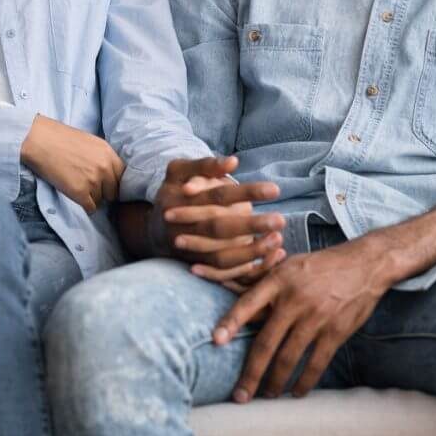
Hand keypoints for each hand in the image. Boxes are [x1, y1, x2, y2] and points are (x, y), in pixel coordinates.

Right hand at [21, 114, 124, 213]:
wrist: (39, 141)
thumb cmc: (61, 138)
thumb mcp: (91, 142)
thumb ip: (103, 157)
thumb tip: (110, 173)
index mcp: (109, 154)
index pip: (123, 177)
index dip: (114, 182)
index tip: (106, 184)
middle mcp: (105, 168)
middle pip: (114, 192)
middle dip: (104, 192)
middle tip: (89, 187)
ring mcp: (93, 181)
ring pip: (101, 200)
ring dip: (91, 197)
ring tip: (76, 185)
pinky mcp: (80, 192)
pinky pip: (90, 208)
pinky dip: (84, 205)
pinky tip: (75, 195)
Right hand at [152, 156, 285, 284]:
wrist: (155, 227)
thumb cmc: (175, 191)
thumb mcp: (180, 171)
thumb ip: (205, 165)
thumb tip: (233, 162)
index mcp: (179, 200)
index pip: (216, 195)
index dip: (245, 192)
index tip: (275, 190)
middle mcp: (181, 228)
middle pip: (218, 228)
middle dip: (251, 225)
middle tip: (280, 220)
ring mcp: (188, 250)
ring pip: (220, 256)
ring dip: (251, 251)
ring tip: (278, 241)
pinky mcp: (196, 266)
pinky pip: (222, 274)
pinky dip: (247, 269)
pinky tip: (270, 258)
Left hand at [212, 236, 392, 400]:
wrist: (363, 265)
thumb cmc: (318, 266)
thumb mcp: (288, 266)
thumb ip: (264, 286)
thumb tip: (239, 306)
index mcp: (278, 281)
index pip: (248, 303)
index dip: (231, 322)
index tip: (216, 340)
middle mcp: (294, 301)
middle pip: (266, 343)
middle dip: (251, 373)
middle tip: (239, 395)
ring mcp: (316, 319)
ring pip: (289, 358)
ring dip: (275, 382)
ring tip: (265, 395)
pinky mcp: (336, 332)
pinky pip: (316, 363)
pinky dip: (305, 381)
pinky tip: (296, 392)